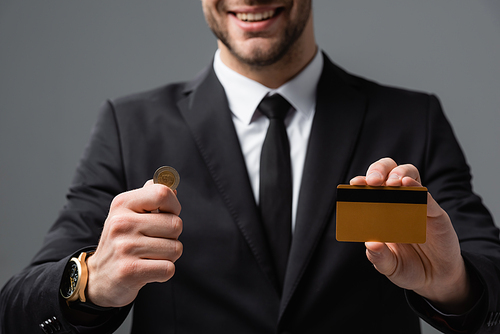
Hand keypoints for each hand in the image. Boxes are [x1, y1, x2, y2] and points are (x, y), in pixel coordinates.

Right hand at [86, 180, 182, 307]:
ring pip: (175, 248)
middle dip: (172, 236)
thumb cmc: (122, 241)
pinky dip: (164, 271)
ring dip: (169, 256)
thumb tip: (173, 188)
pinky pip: (168, 268)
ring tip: (149, 256)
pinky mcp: (129, 271)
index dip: (174, 205)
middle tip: (155, 241)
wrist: (97, 277)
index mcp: (122, 204)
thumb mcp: (128, 213)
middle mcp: (121, 223)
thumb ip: (150, 198)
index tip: (168, 214)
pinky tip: (148, 270)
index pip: (162, 193)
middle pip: (175, 224)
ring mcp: (125, 247)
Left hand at [350, 158, 475, 313]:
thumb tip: (371, 244)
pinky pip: (426, 195)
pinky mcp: (435, 213)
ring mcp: (416, 205)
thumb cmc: (408, 267)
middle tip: (372, 181)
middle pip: (388, 172)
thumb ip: (379, 257)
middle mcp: (397, 203)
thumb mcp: (390, 267)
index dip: (362, 183)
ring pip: (408, 174)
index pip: (370, 188)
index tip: (355, 183)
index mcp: (380, 211)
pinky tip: (408, 185)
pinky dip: (416, 187)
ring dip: (397, 174)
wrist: (436, 280)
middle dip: (378, 170)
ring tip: (391, 183)